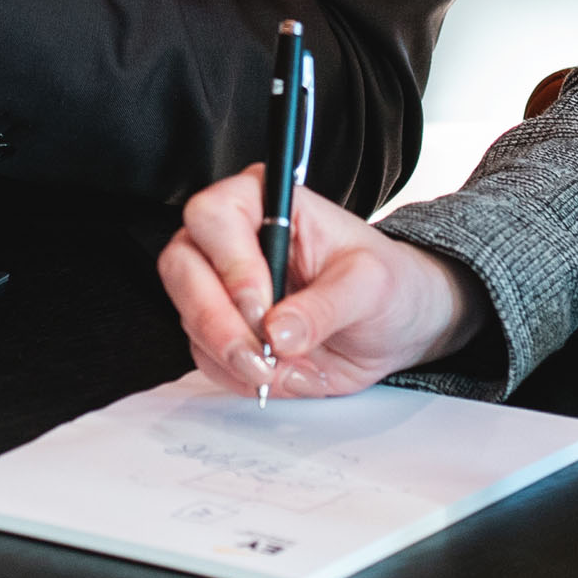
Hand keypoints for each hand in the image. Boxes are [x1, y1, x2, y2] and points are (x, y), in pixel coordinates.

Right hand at [158, 167, 484, 398]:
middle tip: (260, 354)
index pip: (214, 215)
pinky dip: (238, 375)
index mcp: (268, 202)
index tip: (263, 306)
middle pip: (181, 266)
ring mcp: (221, 286)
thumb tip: (279, 332)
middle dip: (216, 319)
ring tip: (283, 368)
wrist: (395, 325)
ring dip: (230, 354)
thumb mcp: (371, 286)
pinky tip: (280, 374)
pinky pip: (205, 356)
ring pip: (188, 316)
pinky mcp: (223, 329)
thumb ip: (326, 306)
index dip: (231, 263)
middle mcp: (233, 239)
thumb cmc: (387, 284)